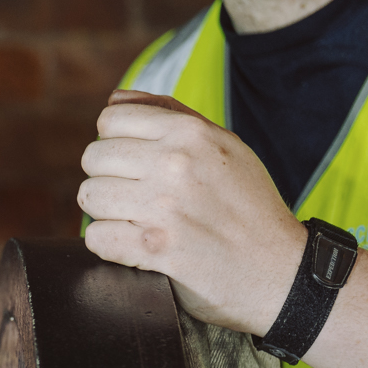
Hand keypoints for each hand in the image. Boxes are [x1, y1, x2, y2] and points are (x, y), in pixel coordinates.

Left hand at [79, 90, 305, 332]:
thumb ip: (169, 116)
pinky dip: (109, 244)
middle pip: (93, 157)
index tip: (131, 162)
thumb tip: (114, 99)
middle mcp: (174, 163)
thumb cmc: (247, 205)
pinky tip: (135, 244)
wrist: (279, 269)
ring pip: (89, 196)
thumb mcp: (223, 145)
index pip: (110, 119)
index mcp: (190, 132)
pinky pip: (95, 237)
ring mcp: (163, 206)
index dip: (113, 141)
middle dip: (107, 177)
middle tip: (133, 196)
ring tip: (136, 220)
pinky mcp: (154, 248)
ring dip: (106, 212)